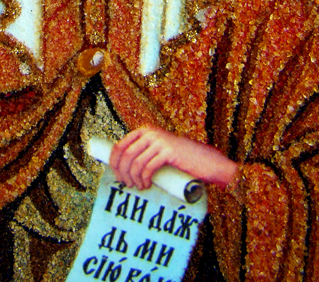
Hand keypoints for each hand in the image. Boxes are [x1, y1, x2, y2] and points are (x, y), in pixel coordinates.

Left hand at [110, 127, 237, 190]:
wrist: (204, 160)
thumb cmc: (178, 159)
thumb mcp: (157, 150)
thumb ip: (143, 151)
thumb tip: (120, 166)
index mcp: (144, 131)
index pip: (120, 145)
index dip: (114, 162)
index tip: (116, 176)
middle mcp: (150, 132)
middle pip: (126, 154)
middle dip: (123, 172)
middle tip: (127, 185)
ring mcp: (159, 141)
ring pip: (136, 162)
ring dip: (133, 178)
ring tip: (138, 187)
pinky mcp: (168, 152)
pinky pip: (148, 167)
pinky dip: (144, 179)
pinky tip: (146, 185)